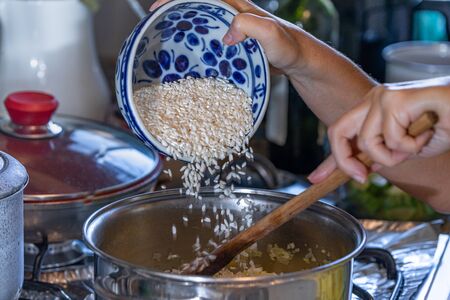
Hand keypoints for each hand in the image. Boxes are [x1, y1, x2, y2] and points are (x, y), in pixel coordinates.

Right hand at [149, 0, 304, 75]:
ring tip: (162, 42)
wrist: (297, 61)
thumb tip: (227, 34)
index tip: (159, 8)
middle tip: (153, 25)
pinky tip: (187, 59)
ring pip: (199, 24)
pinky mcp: (231, 44)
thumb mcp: (271, 34)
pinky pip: (207, 40)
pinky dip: (194, 46)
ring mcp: (229, 30)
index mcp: (235, 7)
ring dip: (181, 30)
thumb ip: (251, 26)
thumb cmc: (288, 46)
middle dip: (172, 12)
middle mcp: (229, 15)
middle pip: (194, 7)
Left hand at [309, 77, 449, 183]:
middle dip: (347, 162)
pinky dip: (412, 147)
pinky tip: (428, 133)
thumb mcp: (402, 149)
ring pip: (366, 143)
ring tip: (416, 144)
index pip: (341, 132)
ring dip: (394, 156)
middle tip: (364, 177)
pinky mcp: (396, 99)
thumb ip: (377, 156)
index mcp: (372, 107)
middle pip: (338, 132)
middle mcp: (373, 98)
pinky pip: (390, 140)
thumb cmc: (443, 128)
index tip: (315, 179)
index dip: (329, 160)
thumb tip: (356, 171)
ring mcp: (383, 96)